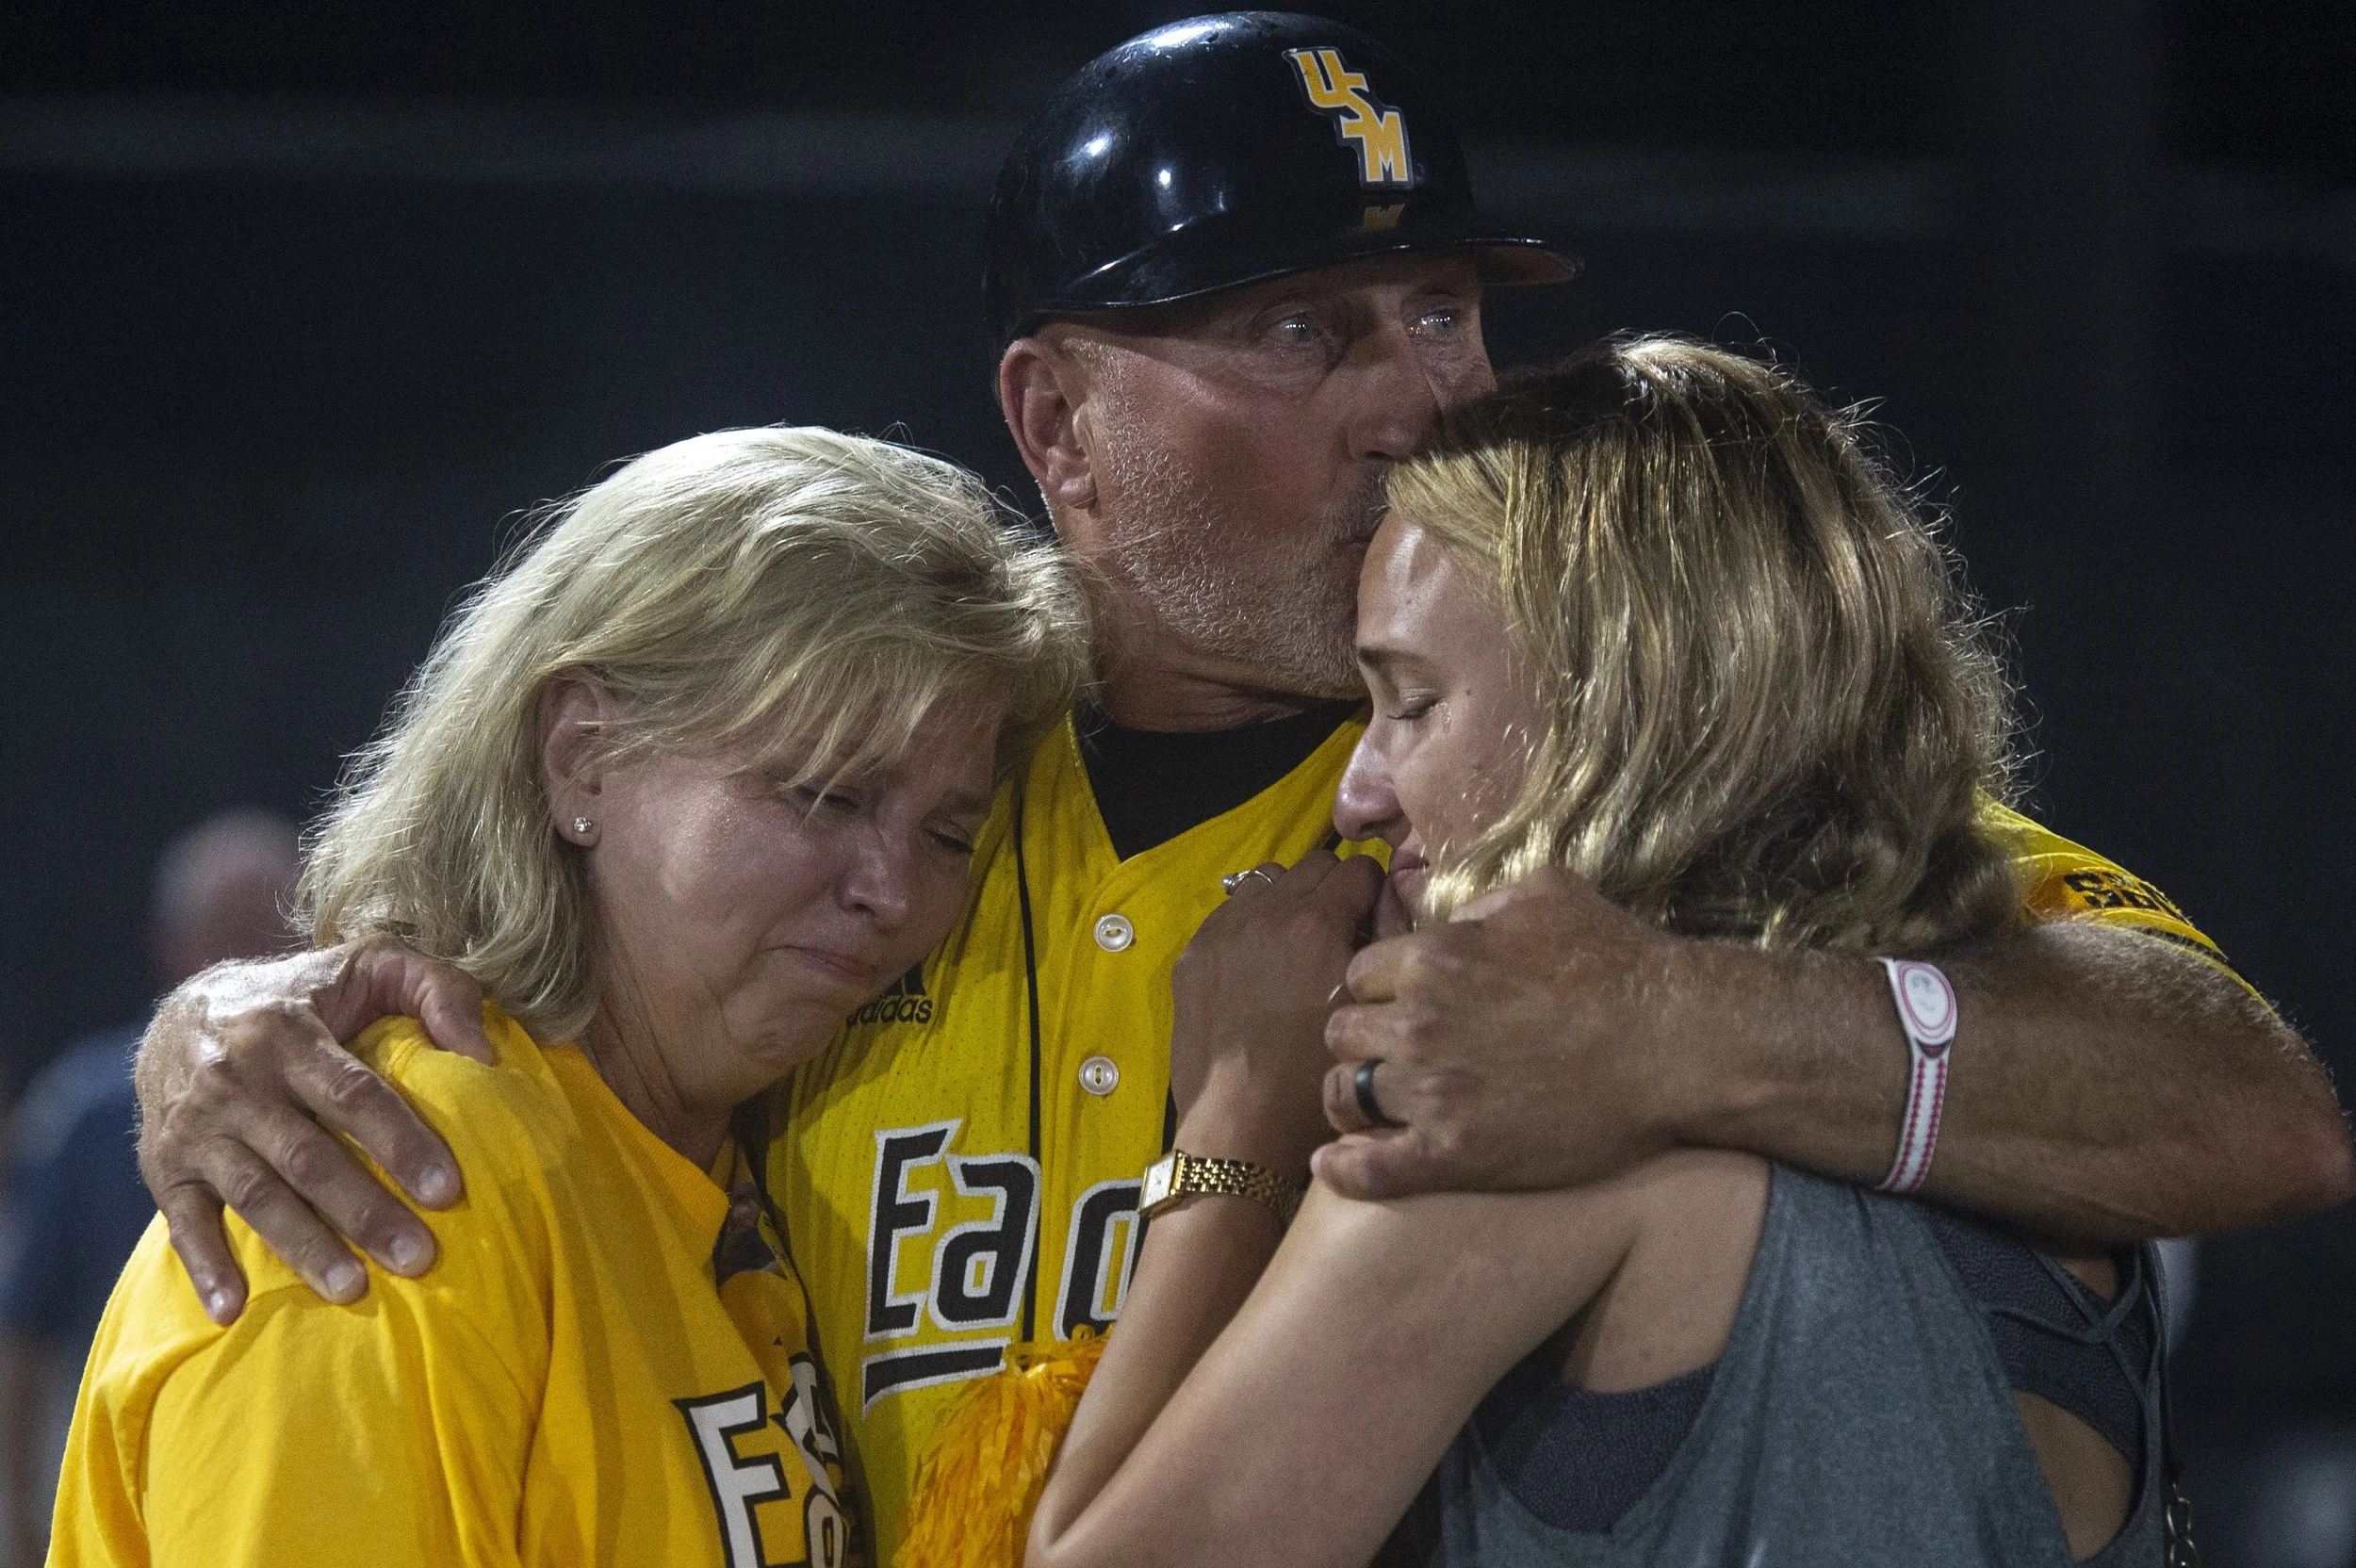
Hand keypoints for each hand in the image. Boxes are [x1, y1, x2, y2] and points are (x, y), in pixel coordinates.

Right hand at [135, 938, 493, 1322]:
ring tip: (354, 1290)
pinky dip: (205, 1268)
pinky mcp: (164, 1165)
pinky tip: (235, 1309)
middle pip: (307, 1157)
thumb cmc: (306, 995)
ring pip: (255, 1196)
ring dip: (304, 1247)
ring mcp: (196, 1128)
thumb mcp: (371, 964)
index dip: (401, 1143)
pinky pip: (182, 1222)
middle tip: (419, 1257)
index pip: (353, 1095)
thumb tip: (483, 1054)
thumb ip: (437, 989)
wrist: (185, 1011)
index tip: (449, 1190)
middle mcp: (236, 1080)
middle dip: (364, 1212)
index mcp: (289, 1031)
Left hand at [1169, 852, 1383, 1172]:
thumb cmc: (1318, 1078)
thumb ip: (1388, 945)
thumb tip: (1389, 904)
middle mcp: (1268, 913)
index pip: (1360, 867)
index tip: (1373, 926)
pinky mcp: (1194, 955)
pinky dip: (1250, 927)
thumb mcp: (1370, 1008)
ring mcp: (1224, 931)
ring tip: (1295, 951)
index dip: (1374, 895)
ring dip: (1289, 904)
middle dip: (1333, 893)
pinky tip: (1258, 969)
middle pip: (1313, 866)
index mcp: (1319, 923)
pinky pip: (1231, 913)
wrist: (1241, 1124)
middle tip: (1337, 938)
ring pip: (1268, 883)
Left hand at [1318, 868, 1715, 1198]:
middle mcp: (1419, 1023)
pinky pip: (1368, 1168)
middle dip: (1362, 1042)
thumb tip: (1450, 918)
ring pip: (1345, 1094)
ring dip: (1355, 1099)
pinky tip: (1334, 1166)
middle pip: (1341, 1034)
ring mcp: (1432, 1093)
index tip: (1396, 1008)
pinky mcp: (1455, 1155)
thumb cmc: (1619, 964)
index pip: (1358, 975)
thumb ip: (1481, 903)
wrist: (1675, 1045)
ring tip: (1372, 1107)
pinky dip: (1344, 1169)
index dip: (1377, 992)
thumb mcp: (1546, 895)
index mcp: (1433, 959)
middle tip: (1389, 1057)